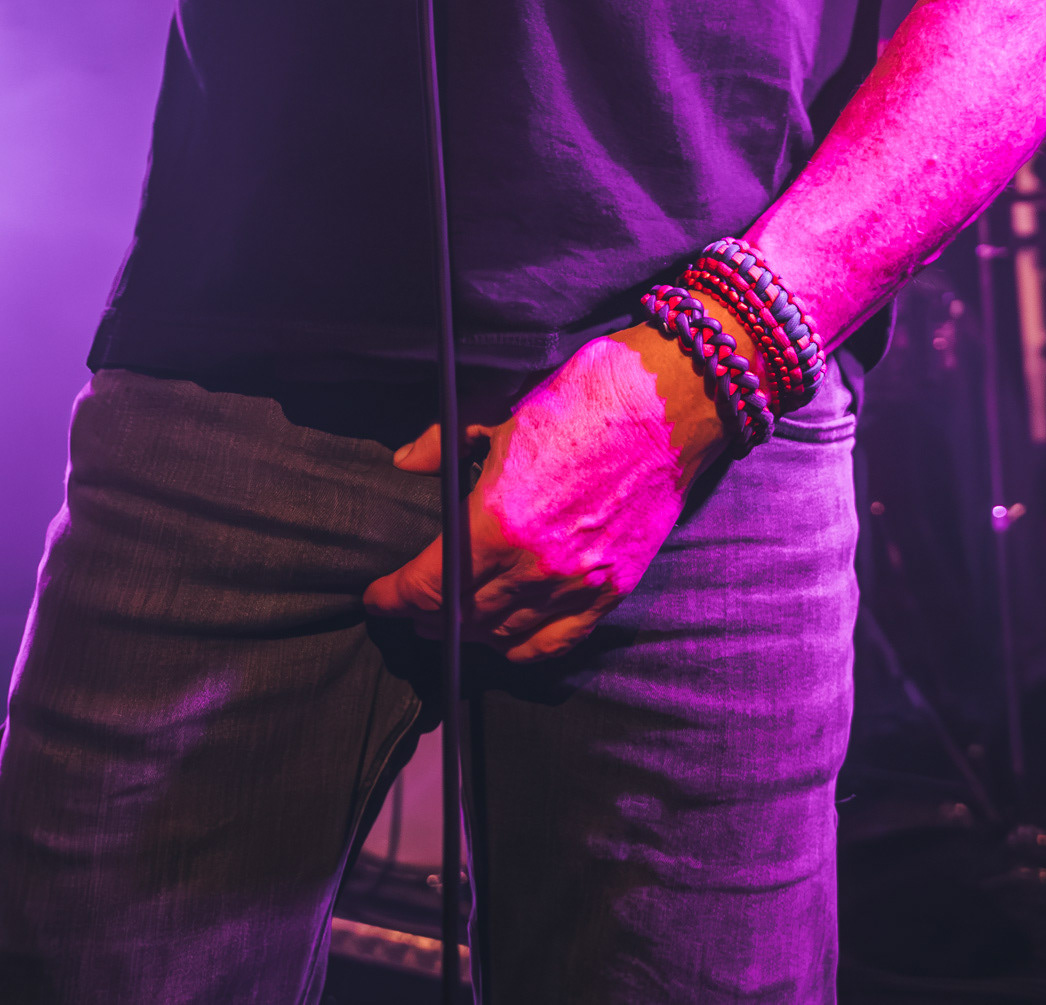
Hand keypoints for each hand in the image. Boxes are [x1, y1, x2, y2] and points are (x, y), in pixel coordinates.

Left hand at [363, 320, 735, 660]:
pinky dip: (522, 649)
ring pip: (504, 635)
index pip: (429, 585)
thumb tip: (406, 463)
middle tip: (407, 607)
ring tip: (449, 621)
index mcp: (498, 520)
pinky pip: (556, 643)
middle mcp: (535, 565)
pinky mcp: (613, 589)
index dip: (394, 597)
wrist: (670, 401)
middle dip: (425, 616)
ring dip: (469, 633)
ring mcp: (577, 583)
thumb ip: (445, 442)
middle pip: (462, 617)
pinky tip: (505, 642)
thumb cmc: (585, 396)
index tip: (376, 595)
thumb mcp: (500, 408)